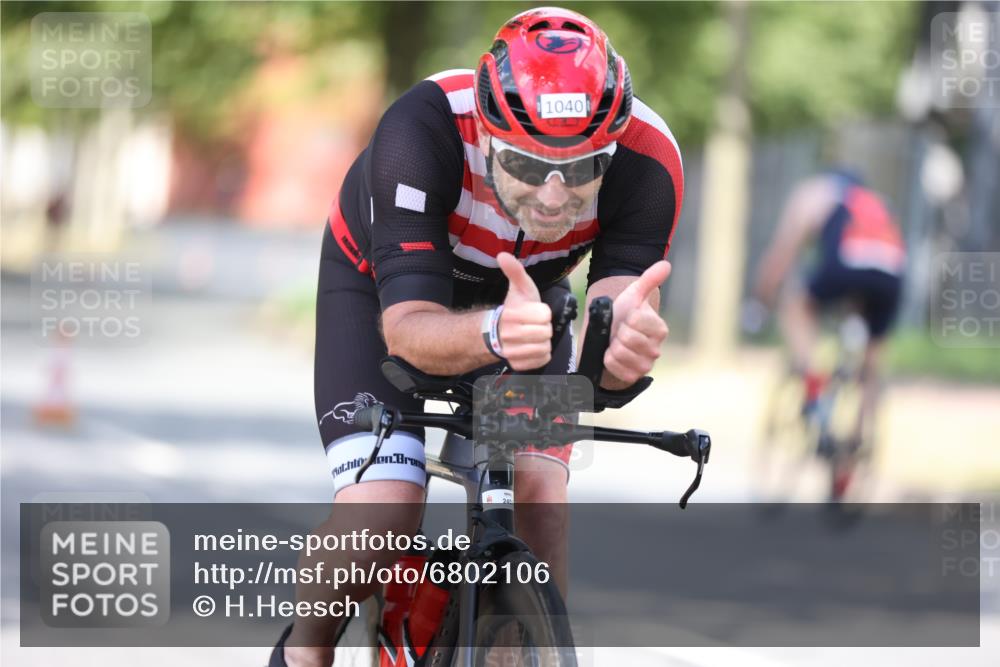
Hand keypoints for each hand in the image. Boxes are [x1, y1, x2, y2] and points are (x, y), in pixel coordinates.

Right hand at [497, 252, 551, 369]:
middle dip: (543, 327)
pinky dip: (541, 354)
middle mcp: (509, 335)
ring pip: (545, 347)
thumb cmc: (515, 308)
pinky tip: (532, 346)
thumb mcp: (518, 288)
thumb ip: (514, 271)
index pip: (545, 315)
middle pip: (546, 332)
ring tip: (533, 335)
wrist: (498, 332)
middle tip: (534, 324)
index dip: (543, 312)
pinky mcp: (518, 364)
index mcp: (512, 314)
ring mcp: (513, 352)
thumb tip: (503, 255)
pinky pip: (542, 360)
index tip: (534, 311)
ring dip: (543, 341)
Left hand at [605, 261, 671, 383]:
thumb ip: (649, 280)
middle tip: (620, 332)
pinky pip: (614, 366)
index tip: (628, 318)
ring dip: (612, 346)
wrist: (610, 338)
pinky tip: (612, 355)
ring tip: (616, 343)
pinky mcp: (632, 377)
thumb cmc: (623, 316)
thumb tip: (666, 264)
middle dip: (618, 332)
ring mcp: (645, 365)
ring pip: (620, 353)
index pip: (637, 321)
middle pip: (627, 338)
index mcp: (660, 329)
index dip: (626, 317)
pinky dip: (608, 359)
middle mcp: (656, 349)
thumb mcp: (634, 295)